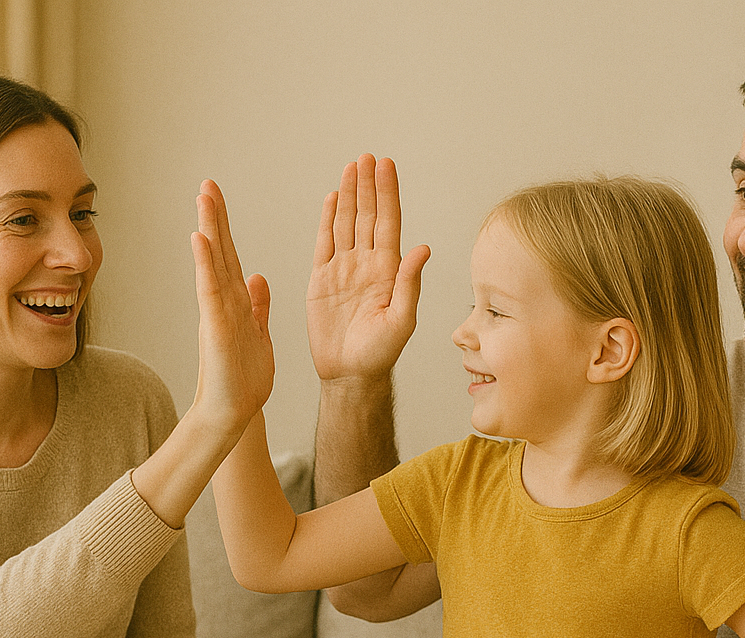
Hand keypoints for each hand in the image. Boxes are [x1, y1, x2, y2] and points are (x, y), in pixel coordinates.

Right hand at [191, 180, 274, 438]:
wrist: (233, 413)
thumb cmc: (244, 380)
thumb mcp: (258, 334)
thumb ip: (257, 306)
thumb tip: (258, 277)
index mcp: (236, 302)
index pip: (231, 257)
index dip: (225, 228)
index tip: (219, 198)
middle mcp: (224, 301)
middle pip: (219, 252)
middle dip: (214, 217)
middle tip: (207, 183)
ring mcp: (217, 312)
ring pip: (212, 263)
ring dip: (209, 229)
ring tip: (204, 196)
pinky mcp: (215, 327)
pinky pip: (210, 290)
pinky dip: (206, 265)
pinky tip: (201, 239)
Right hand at [306, 154, 429, 385]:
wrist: (350, 374)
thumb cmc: (380, 353)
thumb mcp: (402, 319)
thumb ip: (410, 283)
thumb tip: (423, 249)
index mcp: (388, 270)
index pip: (388, 222)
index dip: (387, 193)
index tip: (387, 166)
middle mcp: (367, 264)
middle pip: (367, 215)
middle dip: (368, 185)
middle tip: (368, 157)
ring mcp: (344, 269)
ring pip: (346, 223)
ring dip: (348, 195)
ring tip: (351, 167)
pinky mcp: (321, 279)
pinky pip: (324, 242)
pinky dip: (327, 219)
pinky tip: (331, 198)